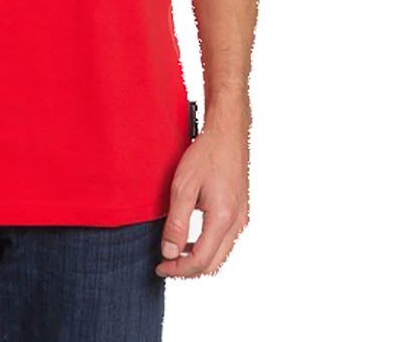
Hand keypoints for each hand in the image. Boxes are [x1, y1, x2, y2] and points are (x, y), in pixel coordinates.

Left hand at [156, 114, 249, 277]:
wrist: (227, 133)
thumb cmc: (206, 154)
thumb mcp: (183, 187)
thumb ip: (176, 223)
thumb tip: (170, 252)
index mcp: (223, 218)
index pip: (201, 261)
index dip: (178, 270)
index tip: (160, 267)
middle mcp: (237, 223)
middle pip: (213, 264)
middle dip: (188, 270)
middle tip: (165, 264)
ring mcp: (241, 217)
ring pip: (221, 254)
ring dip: (198, 259)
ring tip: (175, 252)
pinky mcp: (241, 211)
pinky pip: (225, 241)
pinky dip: (208, 247)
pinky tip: (191, 238)